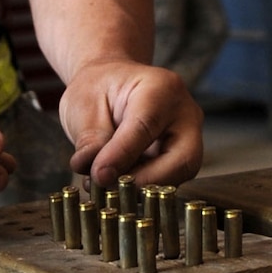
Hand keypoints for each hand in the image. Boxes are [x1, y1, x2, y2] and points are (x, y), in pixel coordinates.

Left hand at [59, 60, 202, 186]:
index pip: (146, 127)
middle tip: (110, 189)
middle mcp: (184, 113)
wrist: (111, 83)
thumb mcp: (83, 106)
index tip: (98, 176)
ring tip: (106, 188)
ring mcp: (188, 136)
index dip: (122, 156)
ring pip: (179, 175)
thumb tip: (100, 177)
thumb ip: (91, 141)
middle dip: (146, 182)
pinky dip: (143, 188)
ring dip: (142, 189)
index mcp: (160, 88)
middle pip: (183, 159)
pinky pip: (170, 180)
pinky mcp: (181, 157)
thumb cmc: (98, 89)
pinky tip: (115, 186)